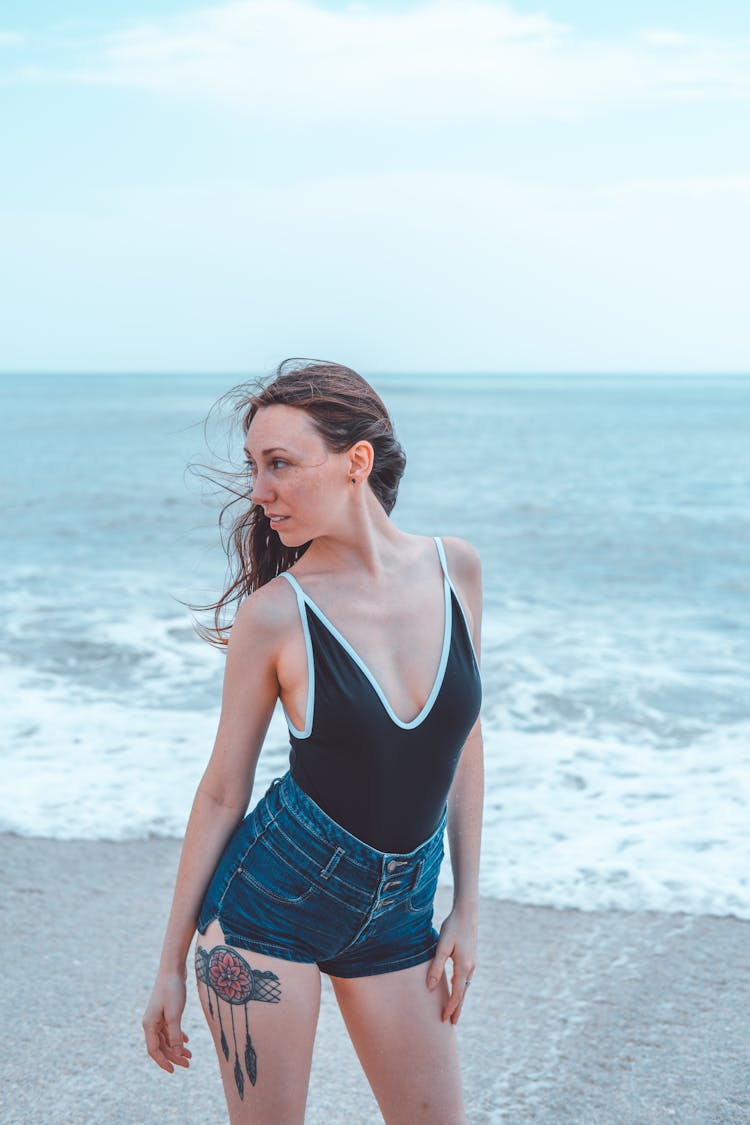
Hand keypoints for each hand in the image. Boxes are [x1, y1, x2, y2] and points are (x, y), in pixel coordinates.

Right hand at [142, 970, 191, 1072]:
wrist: (172, 968)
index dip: (163, 1062)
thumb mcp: (174, 1014)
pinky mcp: (164, 1011)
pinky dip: (177, 1036)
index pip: (154, 1050)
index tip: (174, 1071)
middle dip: (173, 1057)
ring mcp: (157, 1017)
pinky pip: (169, 1029)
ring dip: (177, 1048)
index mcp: (149, 1025)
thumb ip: (174, 1034)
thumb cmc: (172, 990)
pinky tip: (186, 1041)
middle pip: (161, 1046)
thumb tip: (176, 1052)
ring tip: (190, 1055)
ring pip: (166, 1038)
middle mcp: (151, 1023)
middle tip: (188, 1064)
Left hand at [425, 906, 477, 1024]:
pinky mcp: (471, 958)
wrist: (467, 913)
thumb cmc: (452, 927)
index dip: (450, 1008)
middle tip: (452, 1024)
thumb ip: (436, 966)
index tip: (444, 1020)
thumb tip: (430, 987)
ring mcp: (472, 963)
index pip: (457, 994)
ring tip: (453, 1010)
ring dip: (459, 998)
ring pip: (465, 986)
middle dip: (457, 1008)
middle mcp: (470, 967)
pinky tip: (455, 988)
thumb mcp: (442, 946)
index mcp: (463, 967)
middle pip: (463, 993)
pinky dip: (460, 987)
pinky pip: (465, 978)